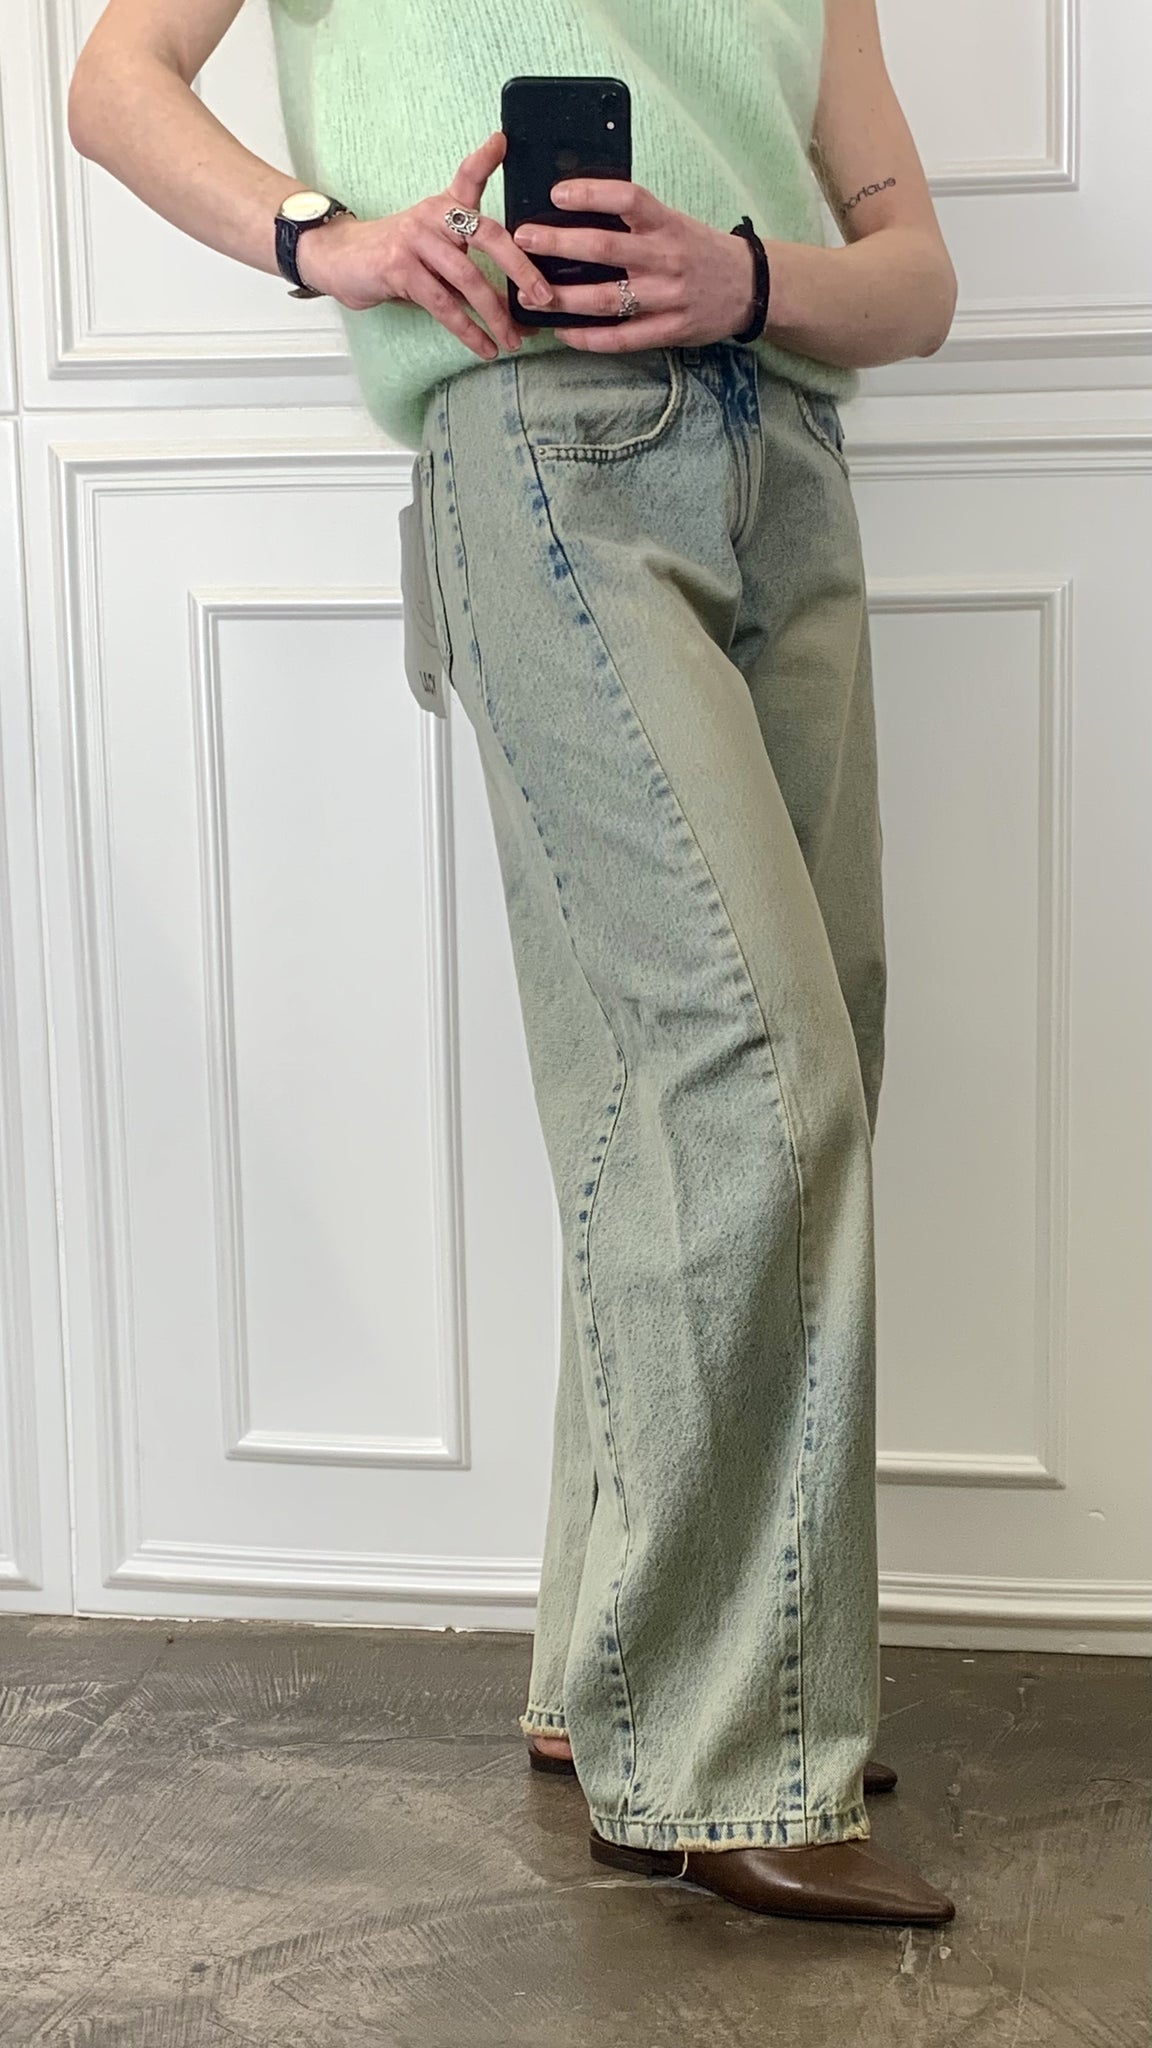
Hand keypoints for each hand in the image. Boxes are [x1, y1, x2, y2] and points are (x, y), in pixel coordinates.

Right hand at [295, 131, 555, 359]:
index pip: (468, 177)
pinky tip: (484, 348)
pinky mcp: (399, 269)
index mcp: (444, 207)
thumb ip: (470, 271)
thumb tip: (518, 311)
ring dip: (495, 314)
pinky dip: (468, 330)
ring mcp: (415, 240)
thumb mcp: (433, 253)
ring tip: (514, 340)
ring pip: (467, 278)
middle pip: (487, 235)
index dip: (485, 160)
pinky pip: (443, 304)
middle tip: (545, 298)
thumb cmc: (396, 259)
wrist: (338, 260)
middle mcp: (433, 216)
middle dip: (521, 269)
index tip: (504, 142)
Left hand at [512, 179, 757, 350]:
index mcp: (668, 224)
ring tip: (530, 294)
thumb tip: (580, 210)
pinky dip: (589, 338)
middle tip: (522, 239)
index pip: (629, 198)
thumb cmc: (701, 250)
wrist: (751, 287)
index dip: (592, 194)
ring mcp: (668, 298)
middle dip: (559, 244)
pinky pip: (622, 339)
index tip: (556, 194)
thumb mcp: (675, 223)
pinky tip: (562, 332)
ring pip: (607, 299)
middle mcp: (667, 258)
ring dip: (564, 298)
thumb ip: (636, 221)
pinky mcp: (670, 331)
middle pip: (606, 249)